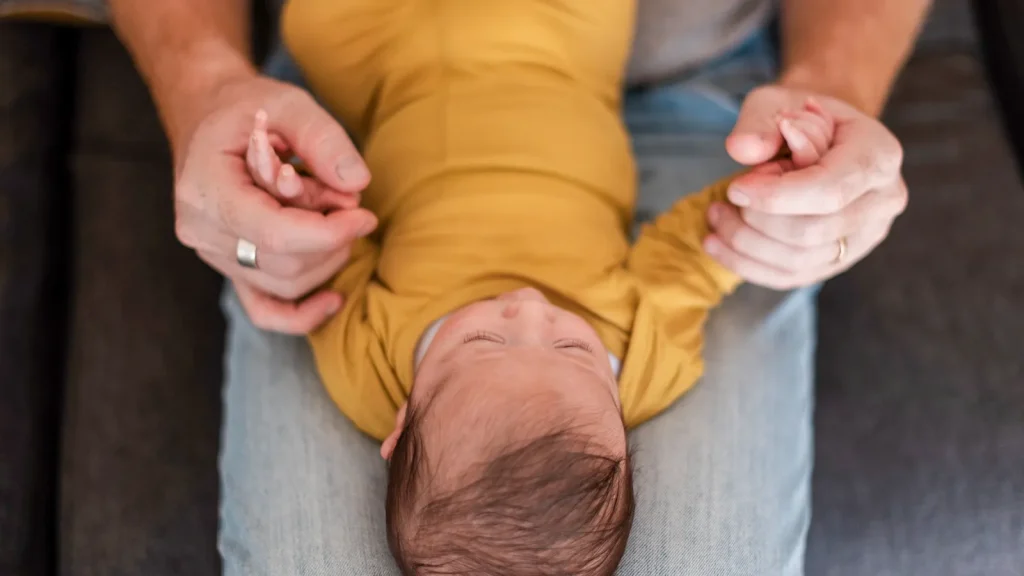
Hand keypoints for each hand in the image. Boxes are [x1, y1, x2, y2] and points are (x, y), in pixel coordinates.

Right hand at [173, 74, 377, 332]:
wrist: (209, 115)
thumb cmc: (247, 108)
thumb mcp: (288, 105)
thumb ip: (323, 140)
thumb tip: (357, 184)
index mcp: (205, 190)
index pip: (275, 234)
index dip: (329, 232)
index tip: (365, 215)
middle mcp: (200, 231)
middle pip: (286, 261)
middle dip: (332, 237)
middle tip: (347, 201)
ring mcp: (212, 255)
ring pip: (286, 282)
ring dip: (326, 255)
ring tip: (331, 212)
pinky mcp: (229, 267)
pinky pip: (265, 309)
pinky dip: (302, 312)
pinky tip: (334, 298)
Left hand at [704, 84, 907, 289]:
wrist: (821, 135)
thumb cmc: (799, 115)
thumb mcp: (776, 101)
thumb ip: (759, 121)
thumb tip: (743, 150)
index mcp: (878, 155)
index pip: (829, 190)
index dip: (776, 197)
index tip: (734, 190)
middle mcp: (883, 201)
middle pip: (813, 232)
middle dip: (756, 223)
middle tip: (719, 204)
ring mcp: (865, 236)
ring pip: (800, 260)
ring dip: (746, 246)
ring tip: (715, 220)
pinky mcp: (840, 259)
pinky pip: (792, 277)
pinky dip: (749, 265)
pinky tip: (717, 246)